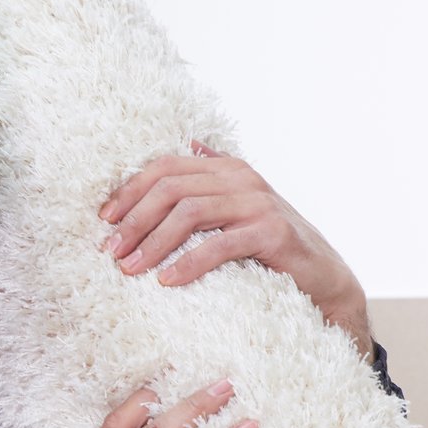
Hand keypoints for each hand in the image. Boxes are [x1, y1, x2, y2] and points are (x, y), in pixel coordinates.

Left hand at [99, 141, 373, 357]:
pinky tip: (167, 280)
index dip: (130, 191)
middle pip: (171, 188)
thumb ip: (210, 183)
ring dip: (153, 241)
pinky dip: (187, 263)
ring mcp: (258, 202)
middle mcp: (241, 178)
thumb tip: (188, 146)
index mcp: (226, 168)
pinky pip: (218, 245)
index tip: (104, 221)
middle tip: (111, 251)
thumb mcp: (235, 209)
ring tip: (131, 268)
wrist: (323, 276)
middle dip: (134, 219)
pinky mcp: (272, 232)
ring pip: (190, 212)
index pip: (165, 167)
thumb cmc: (270, 246)